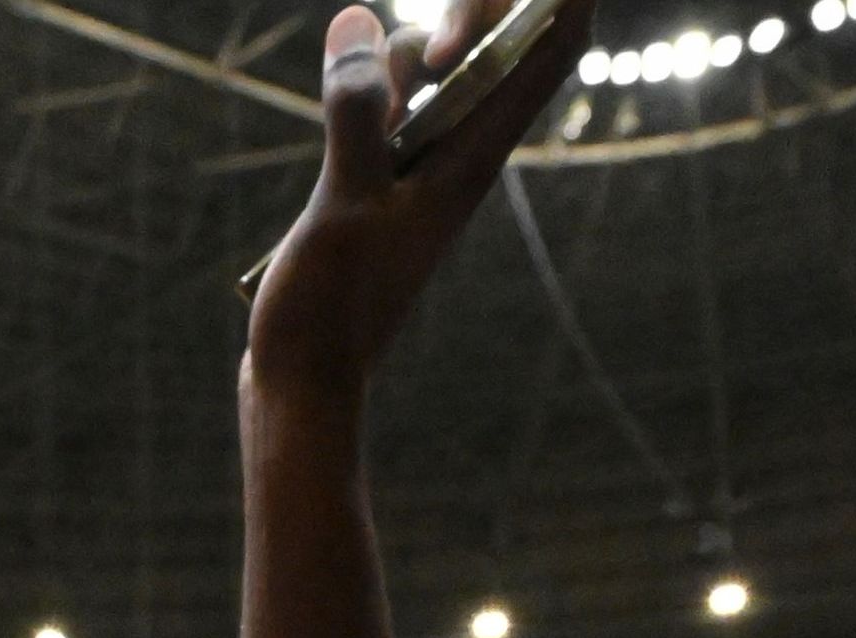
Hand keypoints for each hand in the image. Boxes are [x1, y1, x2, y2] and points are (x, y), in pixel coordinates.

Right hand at [242, 0, 587, 396]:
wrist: (305, 381)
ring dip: (411, 44)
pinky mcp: (386, 179)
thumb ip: (356, 112)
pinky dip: (379, 78)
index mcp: (474, 158)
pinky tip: (346, 90)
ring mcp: (426, 166)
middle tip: (429, 46)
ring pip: (443, 68)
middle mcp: (463, 154)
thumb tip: (362, 20)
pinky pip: (399, 100)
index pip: (550, 51)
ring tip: (363, 71)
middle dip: (472, 8)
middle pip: (501, 45)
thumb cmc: (328, 307)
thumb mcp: (341, 202)